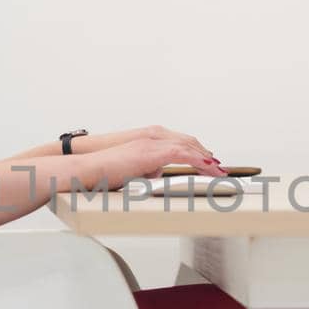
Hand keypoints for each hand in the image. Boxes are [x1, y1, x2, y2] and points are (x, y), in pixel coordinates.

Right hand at [82, 124, 221, 162]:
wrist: (89, 168)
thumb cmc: (105, 170)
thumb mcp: (133, 169)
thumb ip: (147, 167)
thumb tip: (156, 172)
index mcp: (148, 139)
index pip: (179, 142)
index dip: (196, 151)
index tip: (208, 161)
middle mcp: (152, 136)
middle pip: (188, 142)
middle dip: (205, 154)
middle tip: (218, 167)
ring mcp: (152, 142)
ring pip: (188, 146)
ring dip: (205, 159)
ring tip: (218, 170)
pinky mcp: (151, 152)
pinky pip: (182, 154)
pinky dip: (197, 160)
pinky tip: (207, 167)